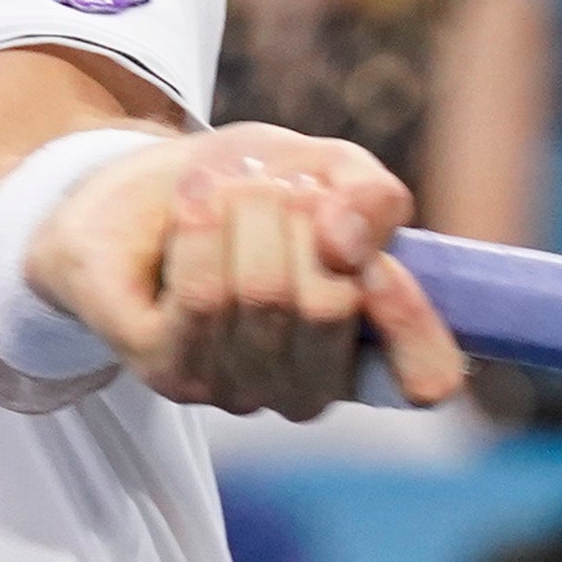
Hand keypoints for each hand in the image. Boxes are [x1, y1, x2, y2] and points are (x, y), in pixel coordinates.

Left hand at [31, 124, 463, 417]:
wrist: (134, 194)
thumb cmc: (247, 191)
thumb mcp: (328, 171)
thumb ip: (371, 198)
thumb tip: (349, 242)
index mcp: (365, 350)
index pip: (426, 375)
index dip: (408, 312)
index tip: (365, 250)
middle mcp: (308, 388)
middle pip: (331, 302)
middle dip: (300, 213)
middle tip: (271, 187)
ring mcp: (237, 390)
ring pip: (264, 293)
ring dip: (244, 210)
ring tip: (224, 191)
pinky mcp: (170, 376)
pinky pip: (205, 299)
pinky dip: (202, 231)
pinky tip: (193, 203)